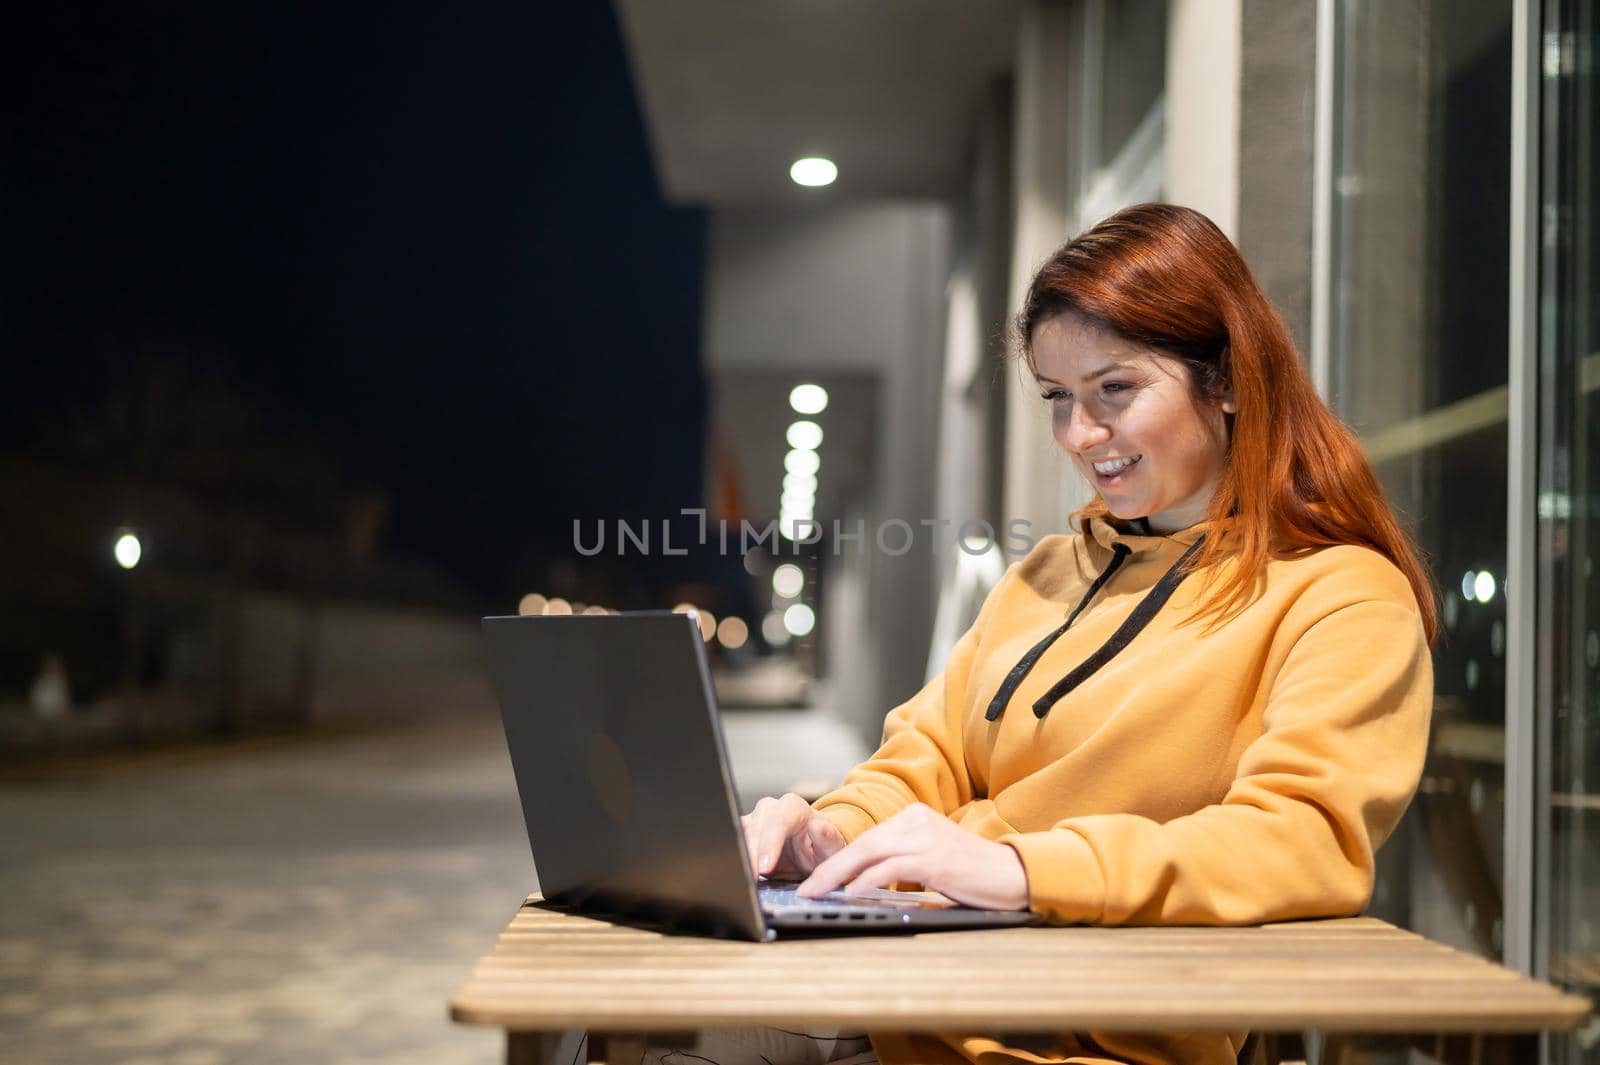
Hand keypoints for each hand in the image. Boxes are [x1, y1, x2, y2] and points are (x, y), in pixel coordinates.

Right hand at [740, 793, 846, 879]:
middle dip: (751, 854)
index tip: (766, 867)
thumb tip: (817, 826)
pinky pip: (733, 842)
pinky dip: (736, 859)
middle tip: (752, 879)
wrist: (813, 854)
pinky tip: (740, 875)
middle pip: (755, 826)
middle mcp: (772, 809)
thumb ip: (828, 838)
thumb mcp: (833, 848)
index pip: (779, 820)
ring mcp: (755, 820)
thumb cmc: (822, 849)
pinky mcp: (743, 834)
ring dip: (741, 856)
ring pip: (740, 833)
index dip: (770, 843)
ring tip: (745, 880)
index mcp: (794, 808)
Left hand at [796, 803, 1029, 910]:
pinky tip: (852, 892)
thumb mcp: (930, 860)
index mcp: (914, 818)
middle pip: (863, 843)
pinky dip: (869, 879)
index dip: (838, 861)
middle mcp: (917, 821)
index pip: (868, 839)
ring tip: (818, 893)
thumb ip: (900, 863)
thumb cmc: (972, 874)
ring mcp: (926, 837)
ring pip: (870, 852)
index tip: (816, 880)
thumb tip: (860, 883)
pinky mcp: (935, 858)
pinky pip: (893, 866)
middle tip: (806, 889)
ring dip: (838, 875)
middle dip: (829, 868)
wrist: (1013, 875)